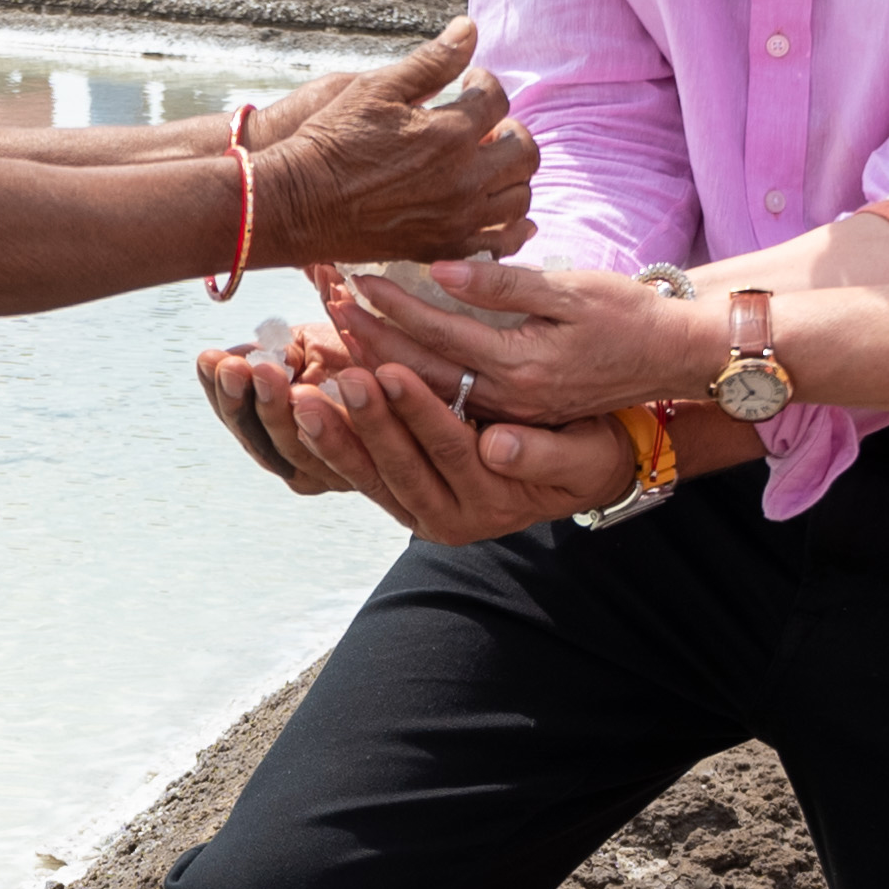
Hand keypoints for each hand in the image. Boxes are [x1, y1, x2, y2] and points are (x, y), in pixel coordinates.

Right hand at [193, 313, 363, 491]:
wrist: (437, 378)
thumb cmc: (372, 358)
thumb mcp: (316, 346)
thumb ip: (278, 348)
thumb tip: (234, 347)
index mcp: (279, 427)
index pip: (238, 414)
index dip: (218, 390)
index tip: (208, 358)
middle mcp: (301, 459)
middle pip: (258, 438)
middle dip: (243, 399)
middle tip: (239, 366)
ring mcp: (334, 473)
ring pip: (294, 451)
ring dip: (277, 410)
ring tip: (266, 372)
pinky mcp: (373, 479)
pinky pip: (344, 459)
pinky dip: (327, 429)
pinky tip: (309, 395)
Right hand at [252, 21, 535, 266]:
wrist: (299, 202)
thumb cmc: (332, 140)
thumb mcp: (375, 87)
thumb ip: (431, 60)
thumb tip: (470, 28)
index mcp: (450, 132)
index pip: (497, 99)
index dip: (485, 84)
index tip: (468, 85)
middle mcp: (464, 178)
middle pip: (523, 151)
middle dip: (510, 130)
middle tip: (489, 126)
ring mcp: (457, 219)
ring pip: (519, 197)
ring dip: (512, 175)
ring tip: (489, 164)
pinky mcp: (445, 248)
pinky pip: (500, 242)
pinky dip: (509, 227)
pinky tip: (495, 209)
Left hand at [287, 356, 646, 543]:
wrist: (578, 474)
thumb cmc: (584, 451)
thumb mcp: (584, 454)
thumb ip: (545, 454)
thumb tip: (498, 447)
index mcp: (497, 501)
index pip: (452, 449)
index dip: (419, 410)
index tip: (390, 370)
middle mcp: (455, 518)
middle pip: (403, 464)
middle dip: (368, 419)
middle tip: (340, 374)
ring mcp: (425, 517)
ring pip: (374, 474)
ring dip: (337, 436)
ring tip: (304, 397)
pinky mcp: (405, 506)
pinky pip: (364, 477)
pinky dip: (332, 446)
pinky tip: (304, 414)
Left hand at [328, 253, 717, 428]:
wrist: (672, 358)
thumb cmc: (627, 314)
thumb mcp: (571, 289)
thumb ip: (504, 284)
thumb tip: (440, 268)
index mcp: (522, 365)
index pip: (438, 333)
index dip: (391, 306)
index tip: (353, 278)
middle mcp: (509, 398)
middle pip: (419, 369)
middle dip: (368, 336)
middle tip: (327, 302)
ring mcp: (509, 413)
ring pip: (427, 390)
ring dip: (378, 361)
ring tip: (337, 330)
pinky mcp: (512, 415)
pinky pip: (446, 401)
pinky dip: (407, 381)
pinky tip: (376, 363)